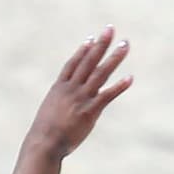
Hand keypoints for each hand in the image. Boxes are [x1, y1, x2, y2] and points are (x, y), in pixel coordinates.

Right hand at [29, 31, 132, 158]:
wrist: (44, 143)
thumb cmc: (43, 135)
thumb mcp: (48, 114)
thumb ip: (59, 106)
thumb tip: (63, 110)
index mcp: (59, 88)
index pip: (73, 64)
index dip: (82, 51)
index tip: (91, 39)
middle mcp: (71, 89)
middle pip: (88, 61)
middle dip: (101, 44)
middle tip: (110, 29)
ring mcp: (81, 98)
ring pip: (100, 73)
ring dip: (114, 57)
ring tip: (125, 44)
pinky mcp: (90, 111)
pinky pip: (107, 96)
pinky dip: (119, 86)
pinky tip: (130, 77)